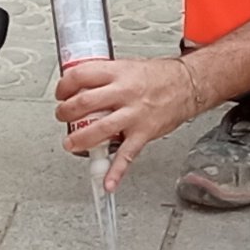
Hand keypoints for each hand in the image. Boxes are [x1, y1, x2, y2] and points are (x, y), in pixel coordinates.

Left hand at [54, 54, 208, 179]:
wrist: (188, 84)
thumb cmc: (159, 76)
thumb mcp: (128, 66)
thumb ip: (106, 77)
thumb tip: (82, 86)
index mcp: (118, 72)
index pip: (81, 75)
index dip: (64, 86)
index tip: (60, 93)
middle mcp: (125, 92)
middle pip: (84, 103)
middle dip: (66, 113)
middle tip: (62, 117)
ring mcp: (134, 113)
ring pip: (99, 128)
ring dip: (80, 139)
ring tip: (71, 143)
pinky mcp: (144, 132)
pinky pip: (127, 155)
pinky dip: (116, 171)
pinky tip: (107, 182)